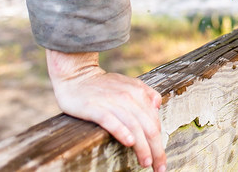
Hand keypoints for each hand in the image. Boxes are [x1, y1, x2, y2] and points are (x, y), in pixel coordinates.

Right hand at [46, 50, 165, 171]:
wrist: (76, 75)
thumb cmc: (102, 84)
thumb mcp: (128, 84)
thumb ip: (145, 93)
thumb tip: (157, 107)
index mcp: (138, 93)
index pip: (154, 121)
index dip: (160, 141)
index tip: (161, 159)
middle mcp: (128, 97)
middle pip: (147, 126)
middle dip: (156, 149)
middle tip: (159, 168)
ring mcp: (111, 102)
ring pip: (133, 126)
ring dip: (142, 146)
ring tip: (146, 162)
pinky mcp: (94, 108)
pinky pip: (110, 120)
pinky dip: (121, 131)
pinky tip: (129, 142)